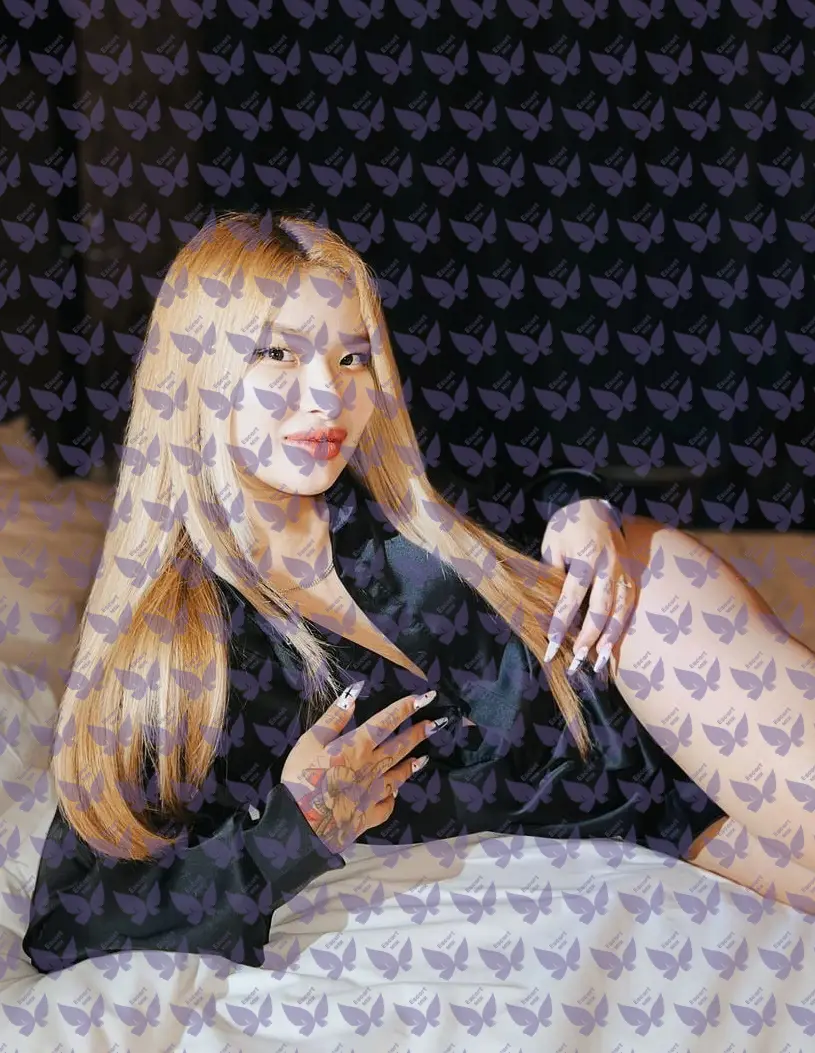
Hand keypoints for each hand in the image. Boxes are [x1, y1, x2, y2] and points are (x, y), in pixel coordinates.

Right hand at [281, 683, 442, 854]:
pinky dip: (393, 797)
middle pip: (400, 747)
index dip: (406, 707)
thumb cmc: (300, 779)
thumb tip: (354, 693)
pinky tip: (395, 793)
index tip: (427, 697)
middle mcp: (371, 767)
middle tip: (436, 724)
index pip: (387, 721)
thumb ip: (334, 718)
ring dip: (411, 765)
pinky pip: (387, 805)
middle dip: (419, 733)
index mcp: (357, 746)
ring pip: (398, 775)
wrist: (300, 827)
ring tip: (424, 758)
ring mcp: (373, 793)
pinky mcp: (369, 816)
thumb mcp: (310, 742)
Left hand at [539, 498, 637, 672]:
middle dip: (588, 639)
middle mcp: (609, 566)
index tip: (552, 646)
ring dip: (610, 638)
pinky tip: (613, 645)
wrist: (594, 504)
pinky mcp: (631, 575)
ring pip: (620, 611)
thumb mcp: (552, 544)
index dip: (562, 624)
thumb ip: (552, 574)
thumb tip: (548, 608)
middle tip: (576, 662)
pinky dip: (622, 626)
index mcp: (586, 557)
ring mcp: (624, 571)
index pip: (572, 598)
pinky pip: (629, 605)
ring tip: (599, 662)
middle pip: (600, 610)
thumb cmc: (567, 525)